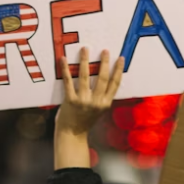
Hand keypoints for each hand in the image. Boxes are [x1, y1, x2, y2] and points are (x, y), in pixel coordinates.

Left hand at [54, 47, 124, 168]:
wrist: (72, 134)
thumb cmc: (86, 120)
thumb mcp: (99, 110)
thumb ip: (103, 97)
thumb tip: (106, 76)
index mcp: (105, 103)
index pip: (115, 84)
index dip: (119, 70)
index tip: (121, 58)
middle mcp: (96, 102)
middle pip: (103, 78)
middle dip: (104, 63)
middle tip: (104, 51)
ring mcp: (83, 101)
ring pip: (85, 77)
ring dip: (85, 61)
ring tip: (85, 49)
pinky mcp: (70, 100)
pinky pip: (68, 81)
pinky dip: (65, 69)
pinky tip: (63, 59)